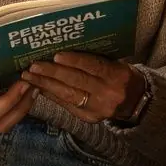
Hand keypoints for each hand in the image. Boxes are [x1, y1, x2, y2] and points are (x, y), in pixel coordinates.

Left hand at [21, 51, 143, 123]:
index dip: (74, 60)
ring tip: (29, 76)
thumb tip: (66, 46)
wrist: (136, 102)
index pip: (94, 66)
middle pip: (77, 82)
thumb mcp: (116, 63)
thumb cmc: (122, 76)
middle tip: (34, 66)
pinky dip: (51, 95)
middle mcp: (108, 94)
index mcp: (117, 76)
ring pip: (68, 95)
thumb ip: (96, 58)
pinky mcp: (89, 118)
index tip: (56, 55)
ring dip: (46, 85)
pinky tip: (38, 87)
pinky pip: (66, 105)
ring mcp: (98, 109)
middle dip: (53, 73)